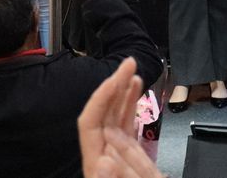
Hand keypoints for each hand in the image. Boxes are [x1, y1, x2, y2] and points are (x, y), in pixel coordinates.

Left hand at [78, 57, 161, 177]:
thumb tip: (103, 163)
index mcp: (96, 162)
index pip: (91, 122)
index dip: (101, 97)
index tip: (116, 79)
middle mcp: (105, 153)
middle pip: (104, 113)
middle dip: (115, 85)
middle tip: (129, 63)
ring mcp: (117, 153)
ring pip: (116, 117)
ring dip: (124, 92)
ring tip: (132, 72)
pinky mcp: (130, 156)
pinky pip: (128, 127)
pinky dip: (132, 108)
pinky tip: (135, 94)